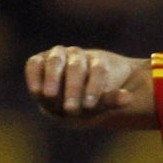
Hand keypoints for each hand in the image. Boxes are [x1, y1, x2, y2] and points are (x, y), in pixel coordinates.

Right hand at [25, 45, 140, 119]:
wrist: (69, 99)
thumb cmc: (89, 101)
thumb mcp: (100, 103)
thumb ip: (112, 100)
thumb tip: (128, 97)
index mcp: (97, 62)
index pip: (98, 70)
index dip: (94, 87)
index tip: (90, 105)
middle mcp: (77, 55)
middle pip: (77, 66)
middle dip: (73, 87)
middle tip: (71, 107)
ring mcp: (56, 55)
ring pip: (55, 61)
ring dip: (52, 78)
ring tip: (49, 95)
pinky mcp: (38, 61)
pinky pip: (34, 64)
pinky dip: (33, 75)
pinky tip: (35, 91)